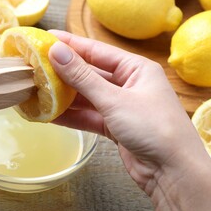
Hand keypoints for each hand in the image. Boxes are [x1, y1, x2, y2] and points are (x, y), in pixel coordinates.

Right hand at [48, 30, 210, 210]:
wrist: (173, 172)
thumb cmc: (153, 128)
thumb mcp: (115, 99)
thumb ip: (83, 77)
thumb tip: (57, 51)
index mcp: (136, 69)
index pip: (97, 51)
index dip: (71, 44)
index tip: (46, 38)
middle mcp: (128, 85)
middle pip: (90, 74)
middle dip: (64, 72)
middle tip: (37, 66)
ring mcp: (121, 107)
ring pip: (87, 97)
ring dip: (65, 96)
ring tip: (38, 90)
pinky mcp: (115, 127)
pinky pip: (89, 116)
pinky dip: (72, 116)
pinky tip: (50, 114)